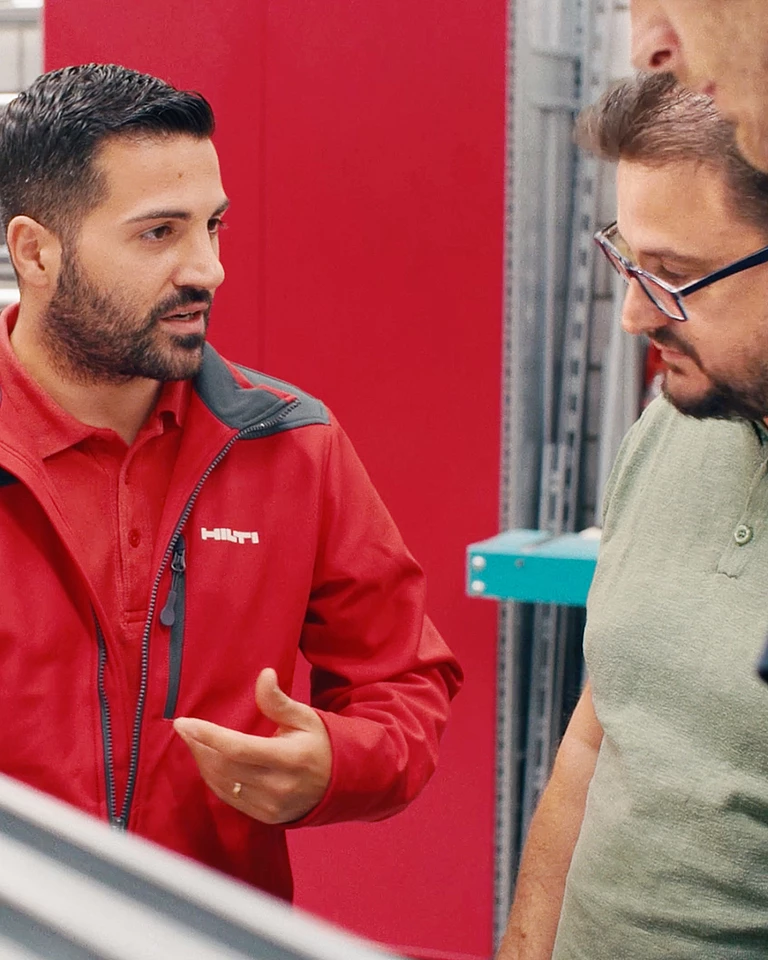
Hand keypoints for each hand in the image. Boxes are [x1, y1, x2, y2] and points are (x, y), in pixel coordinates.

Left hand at [173, 668, 331, 823]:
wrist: (342, 783)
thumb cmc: (321, 743)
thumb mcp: (306, 717)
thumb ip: (279, 701)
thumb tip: (264, 675)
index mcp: (290, 758)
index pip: (238, 749)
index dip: (208, 736)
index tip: (184, 723)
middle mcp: (279, 786)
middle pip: (225, 768)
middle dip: (199, 747)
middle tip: (185, 729)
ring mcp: (271, 806)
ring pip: (223, 785)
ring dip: (203, 762)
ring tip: (194, 742)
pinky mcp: (265, 817)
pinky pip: (229, 798)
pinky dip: (214, 778)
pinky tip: (209, 762)